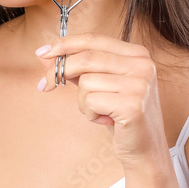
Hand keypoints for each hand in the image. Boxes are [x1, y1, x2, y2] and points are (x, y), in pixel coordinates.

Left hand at [35, 32, 167, 169]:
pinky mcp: (133, 105)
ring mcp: (140, 85)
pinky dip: (90, 114)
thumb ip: (75, 68)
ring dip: (83, 102)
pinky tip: (106, 120)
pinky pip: (91, 101)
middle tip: (46, 85)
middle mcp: (142, 65)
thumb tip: (44, 54)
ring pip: (86, 82)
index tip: (43, 52)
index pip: (94, 39)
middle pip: (86, 58)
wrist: (145, 149)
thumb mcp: (98, 85)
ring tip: (99, 111)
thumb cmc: (120, 115)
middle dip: (59, 71)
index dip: (65, 44)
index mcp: (137, 54)